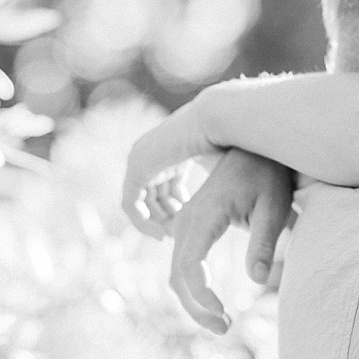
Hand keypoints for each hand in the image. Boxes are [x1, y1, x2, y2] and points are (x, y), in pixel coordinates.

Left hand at [122, 102, 224, 234]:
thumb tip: (227, 198)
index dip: (176, 208)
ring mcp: (140, 159)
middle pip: (150, 196)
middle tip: (180, 236)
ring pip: (138, 203)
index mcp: (166, 149)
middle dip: (165, 218)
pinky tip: (163, 235)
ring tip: (173, 238)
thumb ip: (217, 179)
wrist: (218, 120)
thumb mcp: (220, 164)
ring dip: (155, 223)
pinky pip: (130, 205)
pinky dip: (143, 223)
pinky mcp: (137, 169)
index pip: (163, 186)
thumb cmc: (228, 139)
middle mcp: (149, 154)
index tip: (190, 225)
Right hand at [164, 148, 297, 331]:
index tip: (225, 317)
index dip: (201, 297)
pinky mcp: (189, 230)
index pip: (188, 265)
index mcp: (204, 215)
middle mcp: (186, 221)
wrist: (254, 151)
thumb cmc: (268, 177)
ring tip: (223, 323)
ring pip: (176, 275)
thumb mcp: (274, 207)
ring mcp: (183, 226)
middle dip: (197, 308)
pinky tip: (213, 305)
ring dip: (193, 303)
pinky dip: (192, 290)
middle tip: (225, 329)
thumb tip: (259, 279)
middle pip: (177, 276)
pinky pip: (182, 266)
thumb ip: (265, 242)